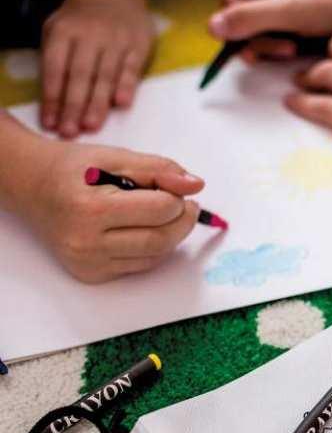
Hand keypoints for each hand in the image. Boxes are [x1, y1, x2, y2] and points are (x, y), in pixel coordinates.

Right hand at [11, 138, 202, 282]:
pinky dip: (154, 250)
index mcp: (91, 208)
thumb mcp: (116, 158)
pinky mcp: (92, 274)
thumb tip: (196, 185)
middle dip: (182, 222)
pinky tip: (147, 231)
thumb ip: (159, 169)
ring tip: (166, 216)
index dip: (178, 200)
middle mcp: (86, 241)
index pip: (159, 210)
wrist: (34, 189)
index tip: (180, 191)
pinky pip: (140, 266)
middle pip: (160, 239)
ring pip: (154, 257)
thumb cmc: (75, 170)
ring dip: (171, 237)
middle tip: (186, 207)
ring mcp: (88, 262)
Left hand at [40, 0, 154, 137]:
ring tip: (91, 126)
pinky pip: (131, 68)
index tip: (50, 123)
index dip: (52, 97)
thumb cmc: (81, 23)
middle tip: (69, 132)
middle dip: (73, 106)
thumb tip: (54, 102)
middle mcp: (90, 36)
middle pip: (79, 75)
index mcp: (64, 32)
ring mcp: (115, 41)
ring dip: (98, 103)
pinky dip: (126, 86)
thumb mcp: (58, 31)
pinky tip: (121, 104)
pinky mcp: (138, 46)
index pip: (55, 68)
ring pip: (105, 75)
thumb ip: (55, 61)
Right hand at [210, 0, 331, 61]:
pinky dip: (288, 50)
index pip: (229, 3)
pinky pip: (280, 41)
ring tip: (297, 49)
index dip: (236, 24)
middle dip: (262, 40)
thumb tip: (212, 27)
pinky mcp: (298, 24)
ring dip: (275, 48)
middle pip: (244, 23)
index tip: (253, 37)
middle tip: (286, 47)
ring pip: (262, 35)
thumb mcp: (290, 9)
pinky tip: (303, 51)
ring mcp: (285, 10)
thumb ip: (250, 17)